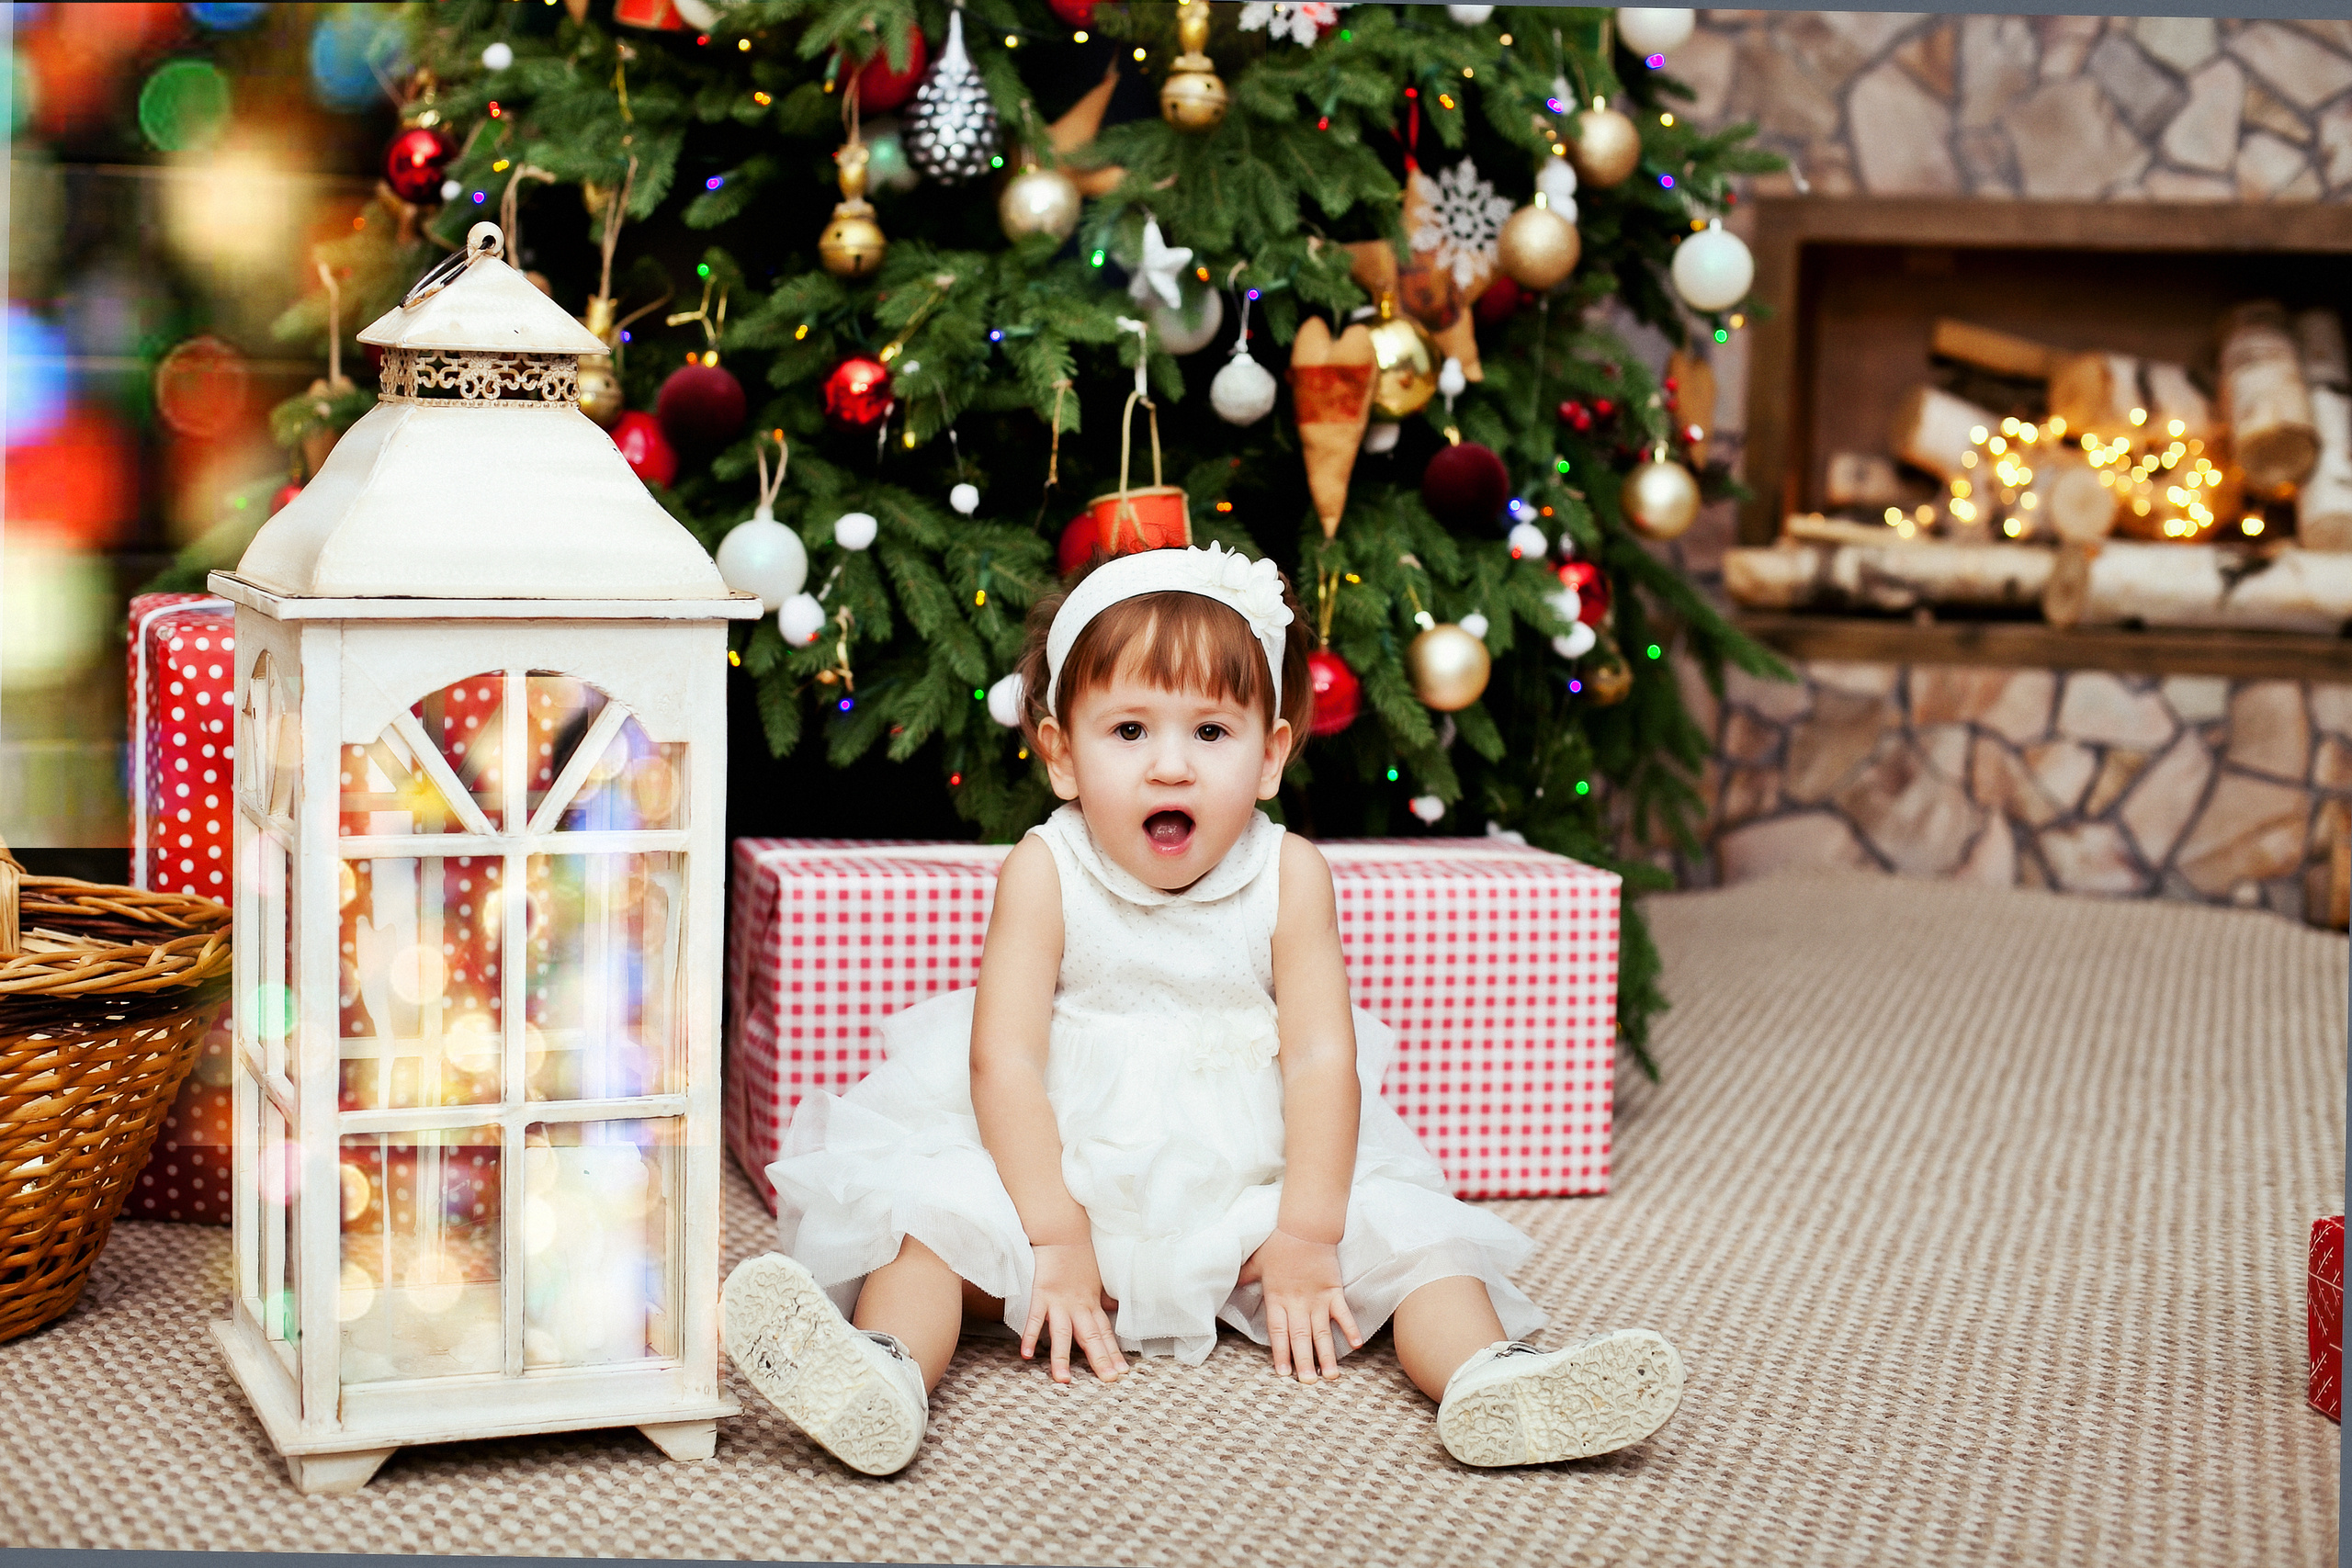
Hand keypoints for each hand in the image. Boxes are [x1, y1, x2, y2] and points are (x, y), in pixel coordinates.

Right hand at [1022, 1242, 1127, 1384]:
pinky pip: (1034, 1318)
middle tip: (1108, 1380)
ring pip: (1062, 1334)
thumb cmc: (1080, 1255)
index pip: (1105, 1333)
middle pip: (1090, 1337)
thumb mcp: (1096, 1278)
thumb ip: (1103, 1296)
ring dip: (1062, 1357)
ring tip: (1063, 1380)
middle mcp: (1078, 1306)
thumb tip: (1115, 1305)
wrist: (1063, 1232)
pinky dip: (1029, 1335)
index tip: (1121, 1372)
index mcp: (1092, 1304)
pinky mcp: (1040, 1294)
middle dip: (1099, 1360)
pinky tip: (1026, 1354)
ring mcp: (1058, 1302)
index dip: (1113, 1353)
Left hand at [1241, 1228, 1361, 1382]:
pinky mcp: (1334, 1290)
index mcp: (1277, 1299)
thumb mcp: (1256, 1262)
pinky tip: (1356, 1345)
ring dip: (1327, 1354)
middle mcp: (1297, 1303)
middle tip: (1308, 1384)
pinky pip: (1343, 1313)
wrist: (1305, 1227)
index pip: (1278, 1332)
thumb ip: (1245, 1277)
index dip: (1280, 1354)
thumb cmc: (1279, 1243)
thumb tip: (1228, 1284)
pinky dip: (1350, 1328)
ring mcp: (1317, 1299)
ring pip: (1322, 1332)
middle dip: (1304, 1362)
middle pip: (1301, 1338)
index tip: (1283, 1374)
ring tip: (1331, 1376)